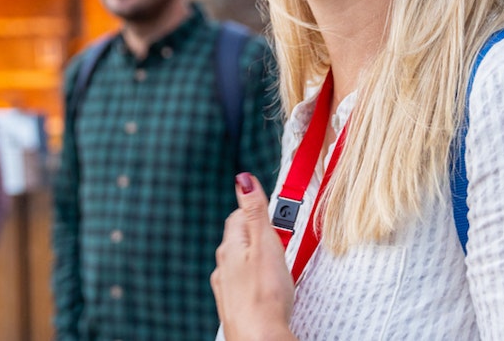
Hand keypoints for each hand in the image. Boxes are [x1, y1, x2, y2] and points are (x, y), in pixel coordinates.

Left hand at [211, 173, 295, 340]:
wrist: (259, 339)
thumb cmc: (265, 296)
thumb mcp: (264, 244)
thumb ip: (255, 211)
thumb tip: (243, 179)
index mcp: (230, 247)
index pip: (238, 215)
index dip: (256, 210)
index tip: (273, 212)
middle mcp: (223, 266)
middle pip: (239, 239)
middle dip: (259, 234)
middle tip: (279, 238)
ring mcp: (227, 288)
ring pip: (241, 263)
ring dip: (257, 258)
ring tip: (277, 263)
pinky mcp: (234, 306)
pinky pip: (245, 284)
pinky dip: (256, 279)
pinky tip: (268, 288)